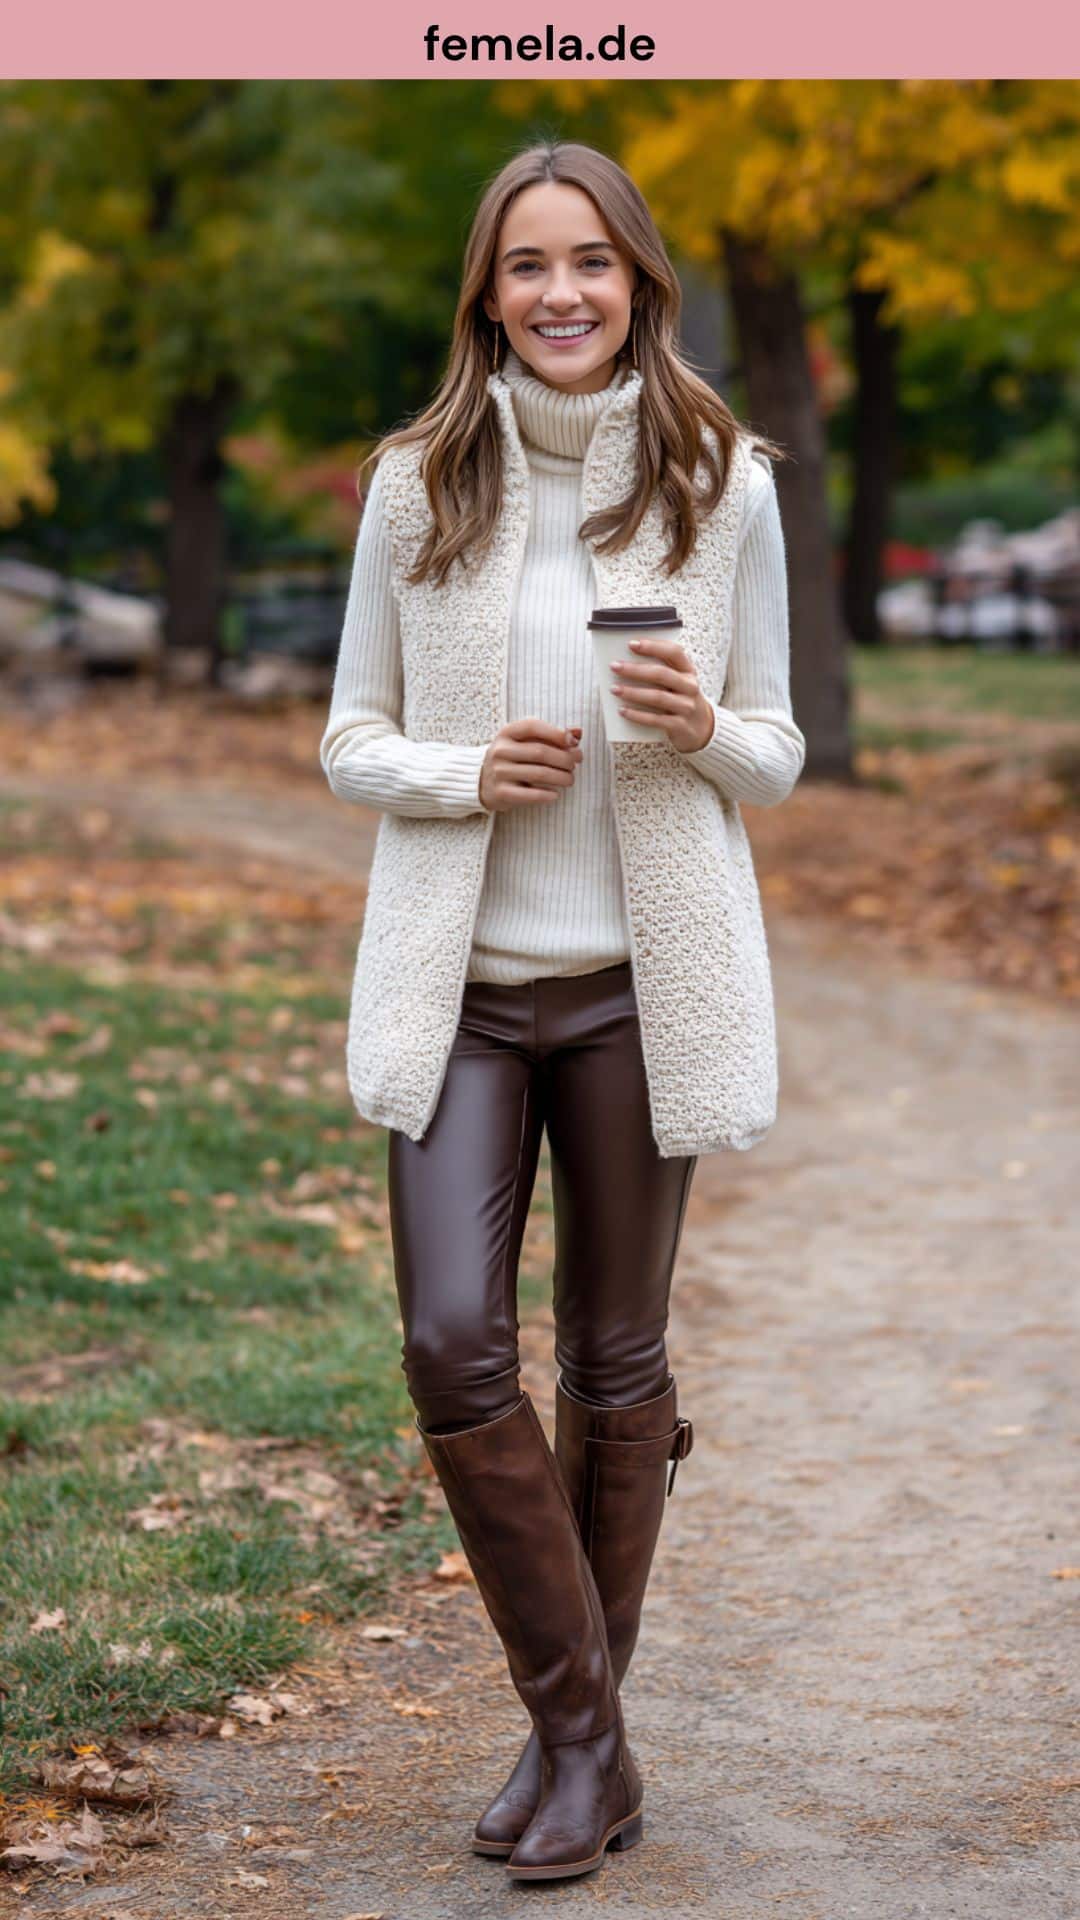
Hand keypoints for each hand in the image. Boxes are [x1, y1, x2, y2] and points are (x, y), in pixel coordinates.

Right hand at [479, 718, 582, 812]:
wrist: (480, 781)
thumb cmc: (511, 758)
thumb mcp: (523, 742)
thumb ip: (550, 735)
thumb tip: (578, 733)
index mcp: (506, 733)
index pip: (533, 727)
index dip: (556, 733)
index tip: (574, 742)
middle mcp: (501, 751)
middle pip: (540, 752)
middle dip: (564, 758)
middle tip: (575, 763)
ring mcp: (500, 772)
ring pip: (539, 773)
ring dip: (561, 777)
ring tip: (570, 779)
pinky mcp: (502, 793)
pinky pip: (531, 794)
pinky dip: (548, 795)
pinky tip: (556, 794)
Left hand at [609, 635, 713, 752]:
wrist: (701, 728)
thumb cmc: (680, 699)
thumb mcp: (678, 681)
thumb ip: (661, 670)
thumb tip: (625, 660)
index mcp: (688, 670)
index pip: (674, 652)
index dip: (653, 646)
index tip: (631, 644)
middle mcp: (690, 687)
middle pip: (661, 674)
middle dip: (635, 669)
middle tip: (615, 666)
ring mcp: (686, 707)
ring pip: (658, 697)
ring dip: (633, 692)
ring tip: (614, 689)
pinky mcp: (680, 725)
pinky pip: (656, 720)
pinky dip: (637, 715)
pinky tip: (622, 711)